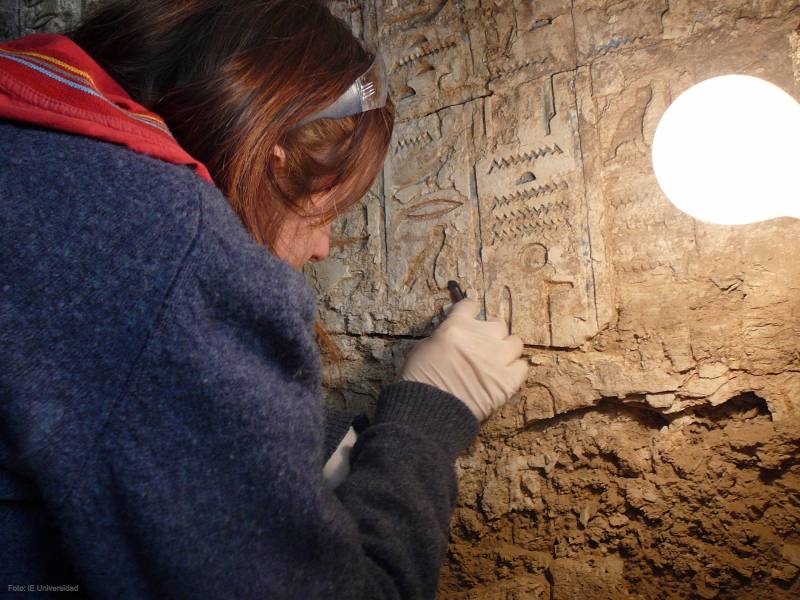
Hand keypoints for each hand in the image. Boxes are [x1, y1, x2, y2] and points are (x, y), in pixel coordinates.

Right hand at [399, 298, 528, 420]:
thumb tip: (456, 337)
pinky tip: (505, 376)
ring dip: (506, 349)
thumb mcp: (423, 348)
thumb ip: (444, 336)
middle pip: (498, 325)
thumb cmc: (418, 380)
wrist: (429, 411)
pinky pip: (522, 367)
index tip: (472, 313)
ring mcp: (497, 358)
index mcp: (456, 326)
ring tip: (497, 361)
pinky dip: (514, 370)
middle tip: (483, 346)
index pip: (470, 305)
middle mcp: (480, 337)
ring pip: (515, 342)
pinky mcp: (507, 381)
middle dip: (491, 334)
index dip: (471, 310)